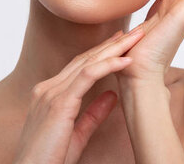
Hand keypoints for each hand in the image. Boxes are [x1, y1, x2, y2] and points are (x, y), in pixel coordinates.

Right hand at [12, 28, 145, 163]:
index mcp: (49, 94)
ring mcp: (51, 94)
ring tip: (136, 39)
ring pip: (88, 63)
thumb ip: (93, 114)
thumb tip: (112, 95)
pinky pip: (87, 77)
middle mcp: (48, 89)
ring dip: (114, 49)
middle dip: (112, 43)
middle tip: (135, 31)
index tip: (121, 41)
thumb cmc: (48, 160)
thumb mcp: (76, 134)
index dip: (102, 52)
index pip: (80, 65)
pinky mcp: (58, 104)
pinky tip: (125, 61)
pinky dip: (108, 66)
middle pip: (85, 58)